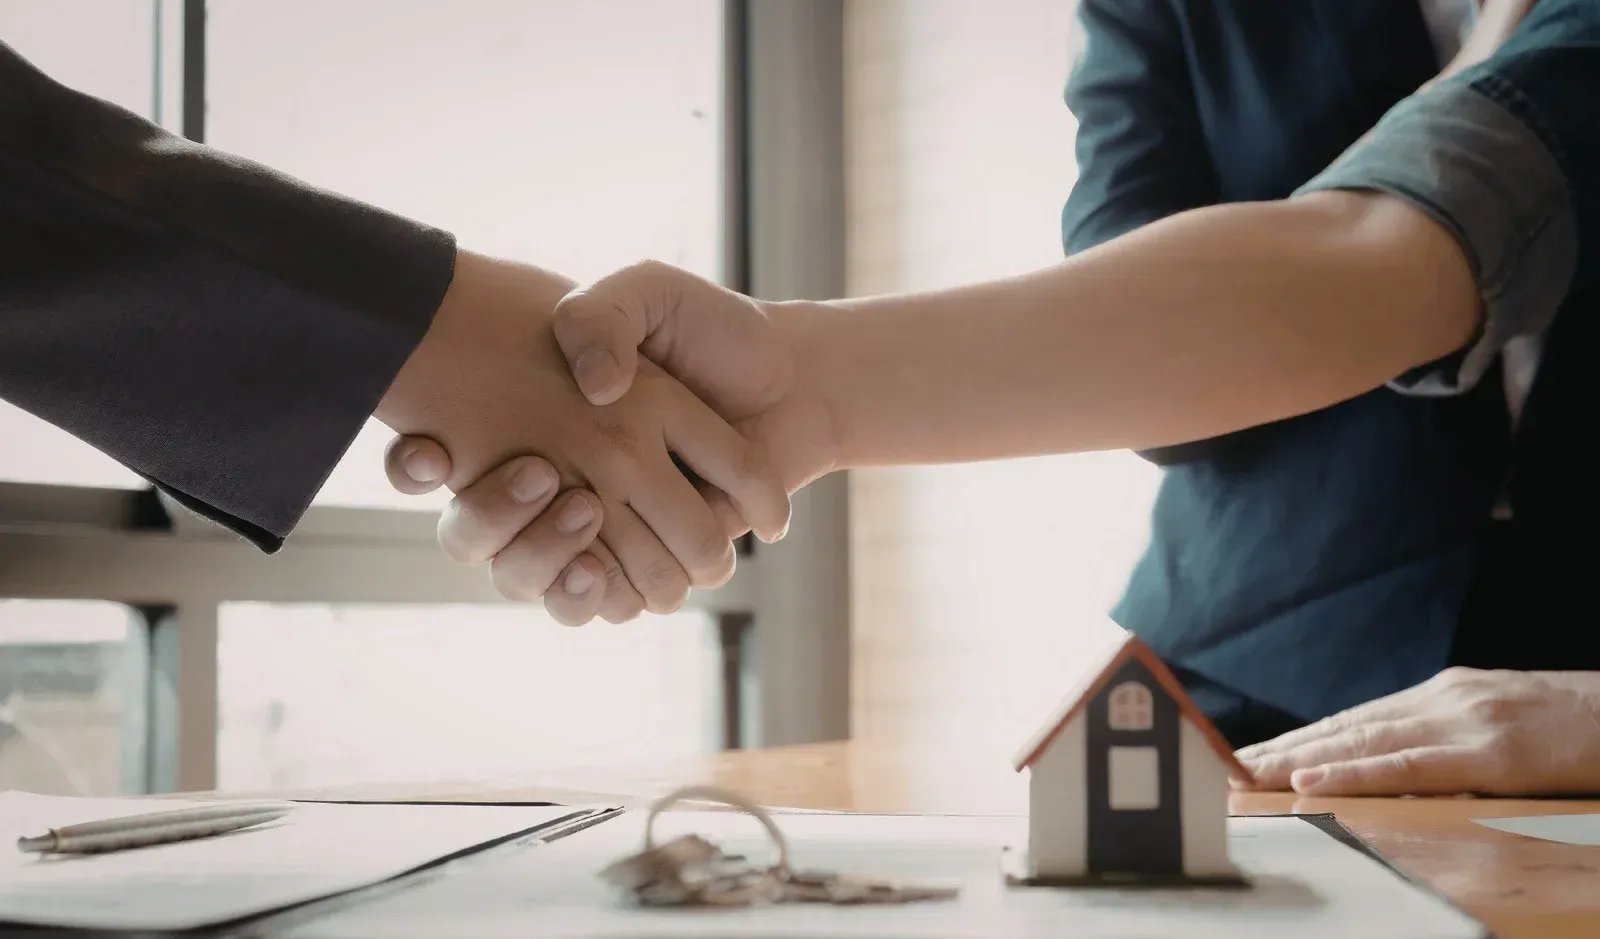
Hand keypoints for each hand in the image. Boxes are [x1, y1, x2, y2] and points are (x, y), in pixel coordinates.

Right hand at [375, 251, 790, 621]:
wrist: (793, 381)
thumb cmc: (712, 330)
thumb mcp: (648, 291)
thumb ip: (601, 316)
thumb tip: (590, 390)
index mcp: (532, 419)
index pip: (434, 455)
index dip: (410, 464)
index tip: (431, 451)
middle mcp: (551, 479)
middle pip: (473, 534)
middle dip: (488, 519)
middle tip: (540, 475)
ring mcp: (596, 527)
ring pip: (526, 579)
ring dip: (541, 559)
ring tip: (583, 511)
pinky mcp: (645, 561)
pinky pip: (596, 602)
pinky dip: (596, 591)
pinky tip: (604, 559)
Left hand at [1234, 667, 1599, 795]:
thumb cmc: (1576, 725)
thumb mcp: (1503, 721)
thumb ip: (1450, 736)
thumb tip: (1399, 760)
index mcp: (1442, 694)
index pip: (1353, 719)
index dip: (1298, 738)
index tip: (1249, 755)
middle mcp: (1441, 700)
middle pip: (1343, 727)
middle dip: (1279, 748)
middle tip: (1224, 766)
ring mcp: (1463, 722)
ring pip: (1360, 742)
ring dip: (1294, 760)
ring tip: (1244, 775)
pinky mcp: (1489, 754)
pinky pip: (1406, 766)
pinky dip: (1350, 773)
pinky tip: (1307, 782)